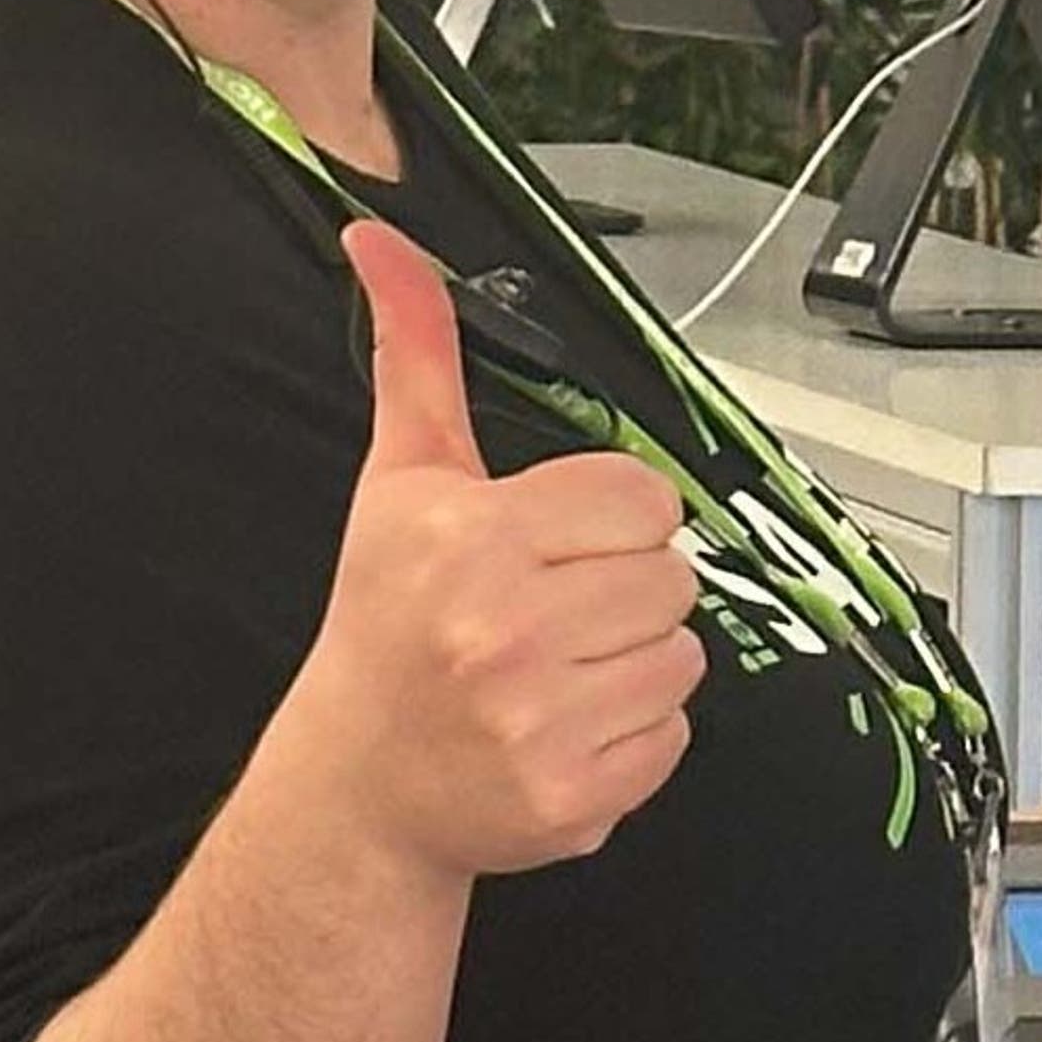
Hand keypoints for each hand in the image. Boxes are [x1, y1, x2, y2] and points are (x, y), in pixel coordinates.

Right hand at [282, 217, 701, 884]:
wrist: (359, 783)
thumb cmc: (386, 625)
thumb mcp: (400, 482)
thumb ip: (416, 356)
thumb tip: (382, 244)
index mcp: (471, 542)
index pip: (641, 498)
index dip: (605, 519)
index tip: (546, 548)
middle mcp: (503, 632)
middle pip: (671, 576)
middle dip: (620, 590)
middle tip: (547, 614)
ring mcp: (538, 723)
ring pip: (682, 657)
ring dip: (632, 664)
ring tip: (554, 671)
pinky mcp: (572, 796)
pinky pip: (673, 737)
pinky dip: (632, 738)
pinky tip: (563, 728)